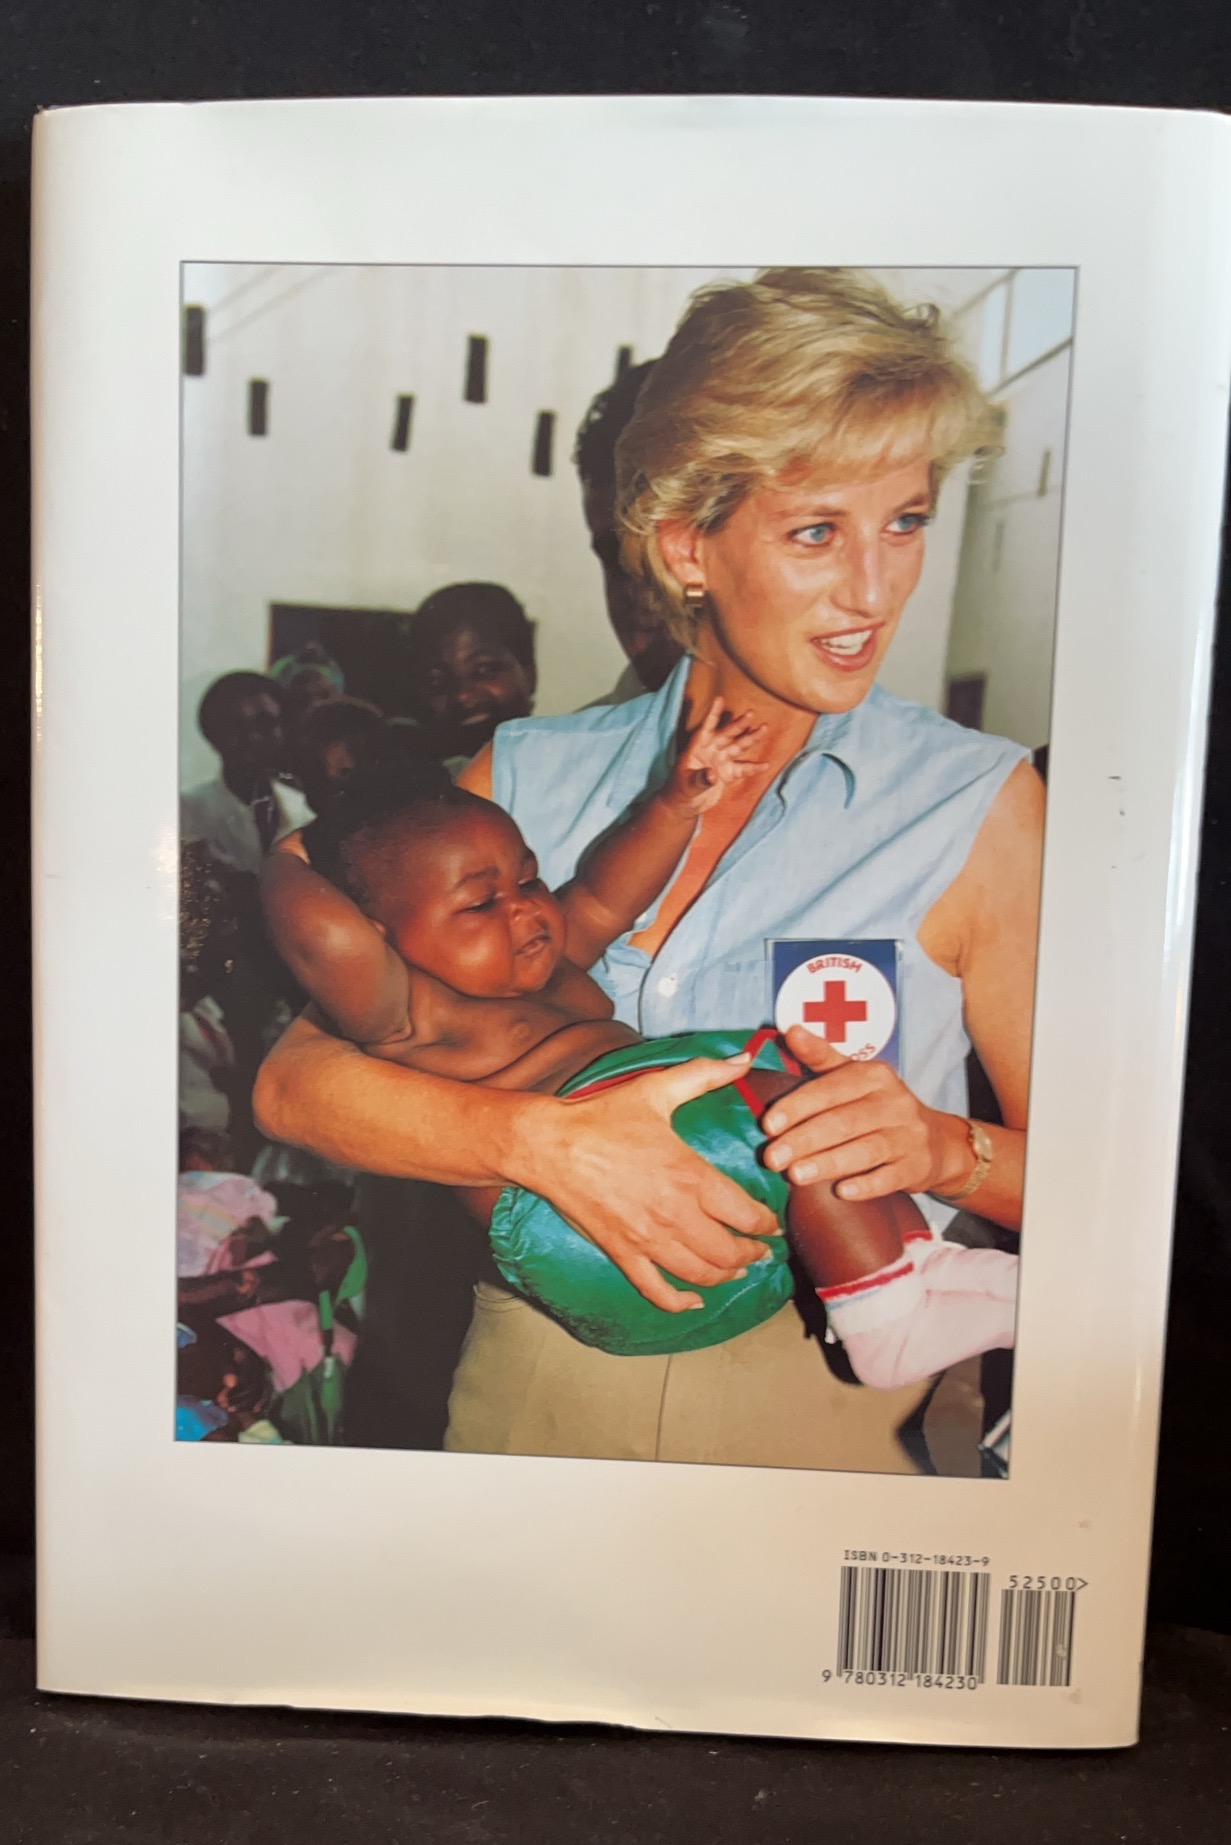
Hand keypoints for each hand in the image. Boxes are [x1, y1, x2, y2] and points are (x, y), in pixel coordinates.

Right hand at [518, 1053, 782, 1312]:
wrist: (550, 1145)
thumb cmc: (604, 1116)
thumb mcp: (657, 1089)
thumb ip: (705, 1074)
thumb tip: (743, 1059)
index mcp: (691, 1176)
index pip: (747, 1214)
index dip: (767, 1225)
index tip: (774, 1226)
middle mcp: (676, 1214)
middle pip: (730, 1252)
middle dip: (753, 1255)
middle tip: (761, 1251)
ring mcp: (649, 1239)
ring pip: (701, 1274)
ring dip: (726, 1277)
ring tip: (737, 1272)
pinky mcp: (623, 1253)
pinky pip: (656, 1290)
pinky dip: (679, 1302)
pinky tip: (694, 1301)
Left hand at [665, 697, 767, 815]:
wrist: (684, 805)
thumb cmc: (680, 791)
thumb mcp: (687, 785)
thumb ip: (700, 779)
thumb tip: (713, 775)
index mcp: (697, 749)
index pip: (705, 729)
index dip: (713, 715)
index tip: (719, 699)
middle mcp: (711, 751)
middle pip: (727, 735)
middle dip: (739, 725)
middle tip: (751, 713)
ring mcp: (721, 761)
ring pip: (738, 747)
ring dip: (751, 738)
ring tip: (764, 728)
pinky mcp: (727, 774)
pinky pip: (743, 769)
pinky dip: (754, 768)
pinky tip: (765, 765)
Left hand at [759, 1026, 969, 1201]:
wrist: (935, 1141)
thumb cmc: (879, 1106)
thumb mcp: (854, 1076)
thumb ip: (820, 1056)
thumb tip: (789, 1030)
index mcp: (873, 1076)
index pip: (830, 1090)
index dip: (797, 1107)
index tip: (768, 1125)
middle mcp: (894, 1102)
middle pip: (843, 1122)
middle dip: (804, 1140)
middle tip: (772, 1158)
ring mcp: (908, 1135)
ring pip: (865, 1150)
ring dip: (828, 1163)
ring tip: (795, 1176)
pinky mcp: (916, 1166)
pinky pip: (890, 1177)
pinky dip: (867, 1186)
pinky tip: (842, 1193)